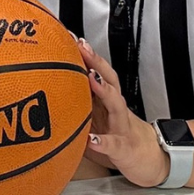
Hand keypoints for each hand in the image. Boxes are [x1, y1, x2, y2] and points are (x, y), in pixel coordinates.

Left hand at [76, 38, 169, 187]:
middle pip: (108, 78)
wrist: (150, 159)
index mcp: (106, 99)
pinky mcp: (124, 147)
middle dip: (94, 60)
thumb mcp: (94, 119)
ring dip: (104, 89)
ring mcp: (121, 125)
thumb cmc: (117, 136)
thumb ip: (75, 106)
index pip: (95, 70)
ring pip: (115, 104)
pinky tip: (92, 140)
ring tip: (90, 78)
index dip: (82, 54)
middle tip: (79, 45)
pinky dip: (103, 141)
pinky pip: (113, 144)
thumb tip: (43, 96)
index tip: (66, 35)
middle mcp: (115, 107)